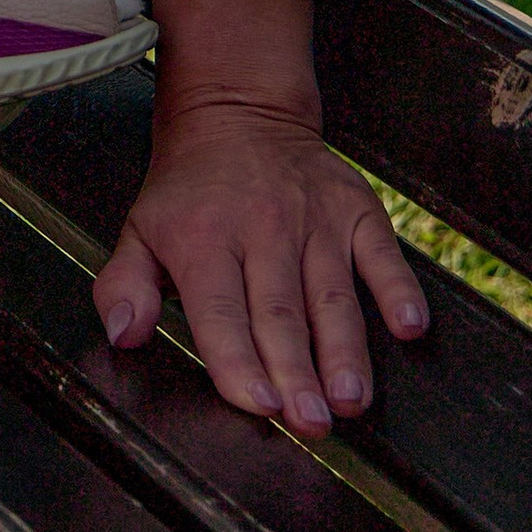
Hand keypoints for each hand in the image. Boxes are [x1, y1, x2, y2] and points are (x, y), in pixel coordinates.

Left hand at [96, 90, 427, 428]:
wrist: (236, 108)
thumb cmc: (190, 189)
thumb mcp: (141, 228)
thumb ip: (125, 285)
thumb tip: (123, 334)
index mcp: (204, 239)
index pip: (221, 311)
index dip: (239, 361)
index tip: (259, 405)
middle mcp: (261, 229)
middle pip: (280, 313)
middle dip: (297, 373)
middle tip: (311, 423)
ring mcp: (314, 220)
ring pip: (332, 295)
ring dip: (344, 350)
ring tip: (351, 399)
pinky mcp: (356, 209)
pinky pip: (382, 252)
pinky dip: (398, 288)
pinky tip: (409, 324)